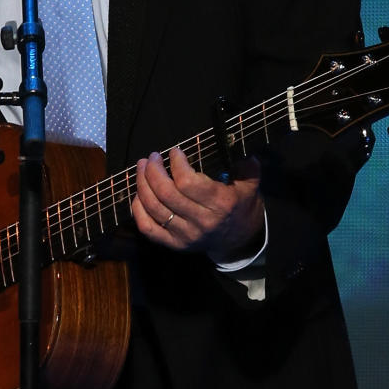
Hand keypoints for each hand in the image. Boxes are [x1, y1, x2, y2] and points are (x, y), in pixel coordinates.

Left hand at [132, 147, 264, 261]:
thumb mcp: (250, 184)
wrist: (240, 240)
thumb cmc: (241, 205)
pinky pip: (148, 228)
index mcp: (220, 204)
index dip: (176, 164)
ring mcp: (186, 235)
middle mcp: (202, 221)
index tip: (174, 152)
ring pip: (154, 208)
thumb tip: (237, 144)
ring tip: (142, 167)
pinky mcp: (174, 244)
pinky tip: (139, 193)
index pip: (188, 182)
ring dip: (142, 184)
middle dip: (153, 171)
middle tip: (152, 157)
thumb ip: (246, 166)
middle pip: (166, 193)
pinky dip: (138, 210)